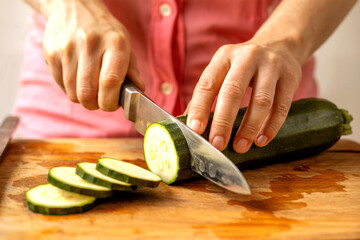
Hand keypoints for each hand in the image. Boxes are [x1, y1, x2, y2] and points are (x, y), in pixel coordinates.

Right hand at [43, 0, 143, 110]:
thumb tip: (138, 91)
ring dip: (83, 98)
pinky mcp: (51, 53)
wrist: (75, 7)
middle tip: (100, 101)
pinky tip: (77, 78)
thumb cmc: (105, 32)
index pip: (110, 81)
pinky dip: (70, 89)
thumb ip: (132, 70)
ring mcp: (67, 48)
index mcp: (114, 43)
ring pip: (73, 93)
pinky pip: (61, 85)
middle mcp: (90, 44)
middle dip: (95, 105)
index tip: (112, 104)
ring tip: (90, 88)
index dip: (110, 101)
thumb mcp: (125, 45)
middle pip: (88, 92)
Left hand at [186, 40, 301, 152]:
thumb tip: (187, 123)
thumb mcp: (224, 70)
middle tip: (217, 144)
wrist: (281, 44)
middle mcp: (247, 58)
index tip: (195, 131)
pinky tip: (261, 140)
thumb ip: (207, 94)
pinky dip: (271, 127)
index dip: (200, 108)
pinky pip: (281, 107)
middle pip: (233, 92)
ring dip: (249, 128)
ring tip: (240, 147)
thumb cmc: (244, 65)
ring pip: (261, 101)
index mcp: (224, 57)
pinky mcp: (291, 77)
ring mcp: (271, 66)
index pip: (208, 84)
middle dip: (223, 121)